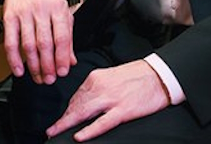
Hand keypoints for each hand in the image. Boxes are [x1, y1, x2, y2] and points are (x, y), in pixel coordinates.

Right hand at [2, 0, 75, 83]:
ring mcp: (24, 13)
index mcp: (57, 7)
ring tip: (38, 77)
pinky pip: (11, 41)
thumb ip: (68, 35)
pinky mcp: (10, 17)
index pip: (62, 37)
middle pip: (45, 43)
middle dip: (48, 66)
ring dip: (33, 65)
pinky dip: (14, 59)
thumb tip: (71, 59)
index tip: (63, 71)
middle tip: (50, 79)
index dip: (62, 57)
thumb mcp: (62, 9)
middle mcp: (41, 10)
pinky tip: (20, 70)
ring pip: (28, 45)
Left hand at [46, 60, 169, 140]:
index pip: (76, 96)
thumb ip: (97, 87)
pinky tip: (79, 136)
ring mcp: (111, 99)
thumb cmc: (137, 75)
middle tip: (51, 130)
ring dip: (68, 124)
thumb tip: (84, 102)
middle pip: (76, 106)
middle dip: (63, 119)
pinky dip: (89, 130)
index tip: (61, 119)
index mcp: (97, 77)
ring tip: (56, 133)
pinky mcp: (123, 110)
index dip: (67, 110)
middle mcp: (101, 86)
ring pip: (83, 114)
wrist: (158, 75)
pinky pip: (102, 123)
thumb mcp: (112, 76)